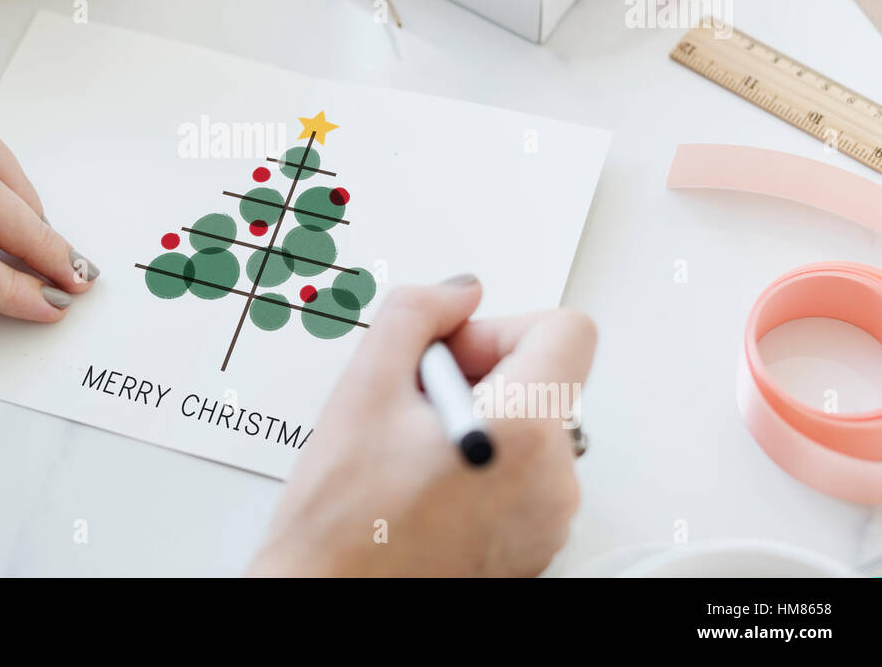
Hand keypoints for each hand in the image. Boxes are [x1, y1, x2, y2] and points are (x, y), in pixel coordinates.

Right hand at [248, 276, 594, 576]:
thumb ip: (416, 314)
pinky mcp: (533, 546)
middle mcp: (552, 481)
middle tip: (412, 403)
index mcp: (522, 433)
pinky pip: (525, 476)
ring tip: (411, 449)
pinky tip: (425, 481)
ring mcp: (547, 520)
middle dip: (480, 374)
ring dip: (478, 419)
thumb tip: (457, 294)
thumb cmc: (341, 520)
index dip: (502, 326)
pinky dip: (484, 464)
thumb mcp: (363, 388)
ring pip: (532, 428)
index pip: (568, 331)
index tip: (454, 350)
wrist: (328, 600)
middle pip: (545, 380)